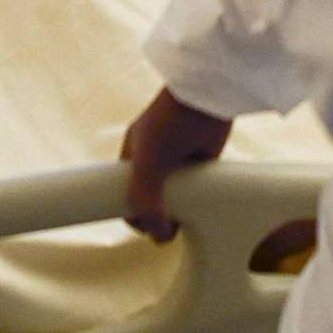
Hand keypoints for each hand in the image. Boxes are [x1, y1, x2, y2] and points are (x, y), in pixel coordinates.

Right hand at [121, 87, 233, 242]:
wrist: (206, 96)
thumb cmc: (170, 121)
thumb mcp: (148, 163)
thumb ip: (145, 200)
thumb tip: (160, 236)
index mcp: (133, 156)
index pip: (127, 196)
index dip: (134, 216)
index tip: (147, 229)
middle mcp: (154, 160)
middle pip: (152, 200)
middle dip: (159, 217)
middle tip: (171, 229)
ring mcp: (179, 161)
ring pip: (175, 197)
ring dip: (181, 211)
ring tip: (188, 220)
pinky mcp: (202, 161)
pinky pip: (197, 188)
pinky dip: (200, 199)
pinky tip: (204, 207)